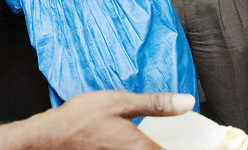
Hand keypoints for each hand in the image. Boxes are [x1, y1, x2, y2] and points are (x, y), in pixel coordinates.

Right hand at [28, 91, 195, 149]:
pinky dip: (142, 149)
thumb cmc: (80, 119)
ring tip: (161, 139)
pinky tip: (137, 142)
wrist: (48, 138)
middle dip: (170, 145)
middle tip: (179, 137)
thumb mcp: (120, 102)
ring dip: (156, 147)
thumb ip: (156, 104)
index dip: (189, 147)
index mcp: (141, 148)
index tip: (199, 141)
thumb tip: (187, 102)